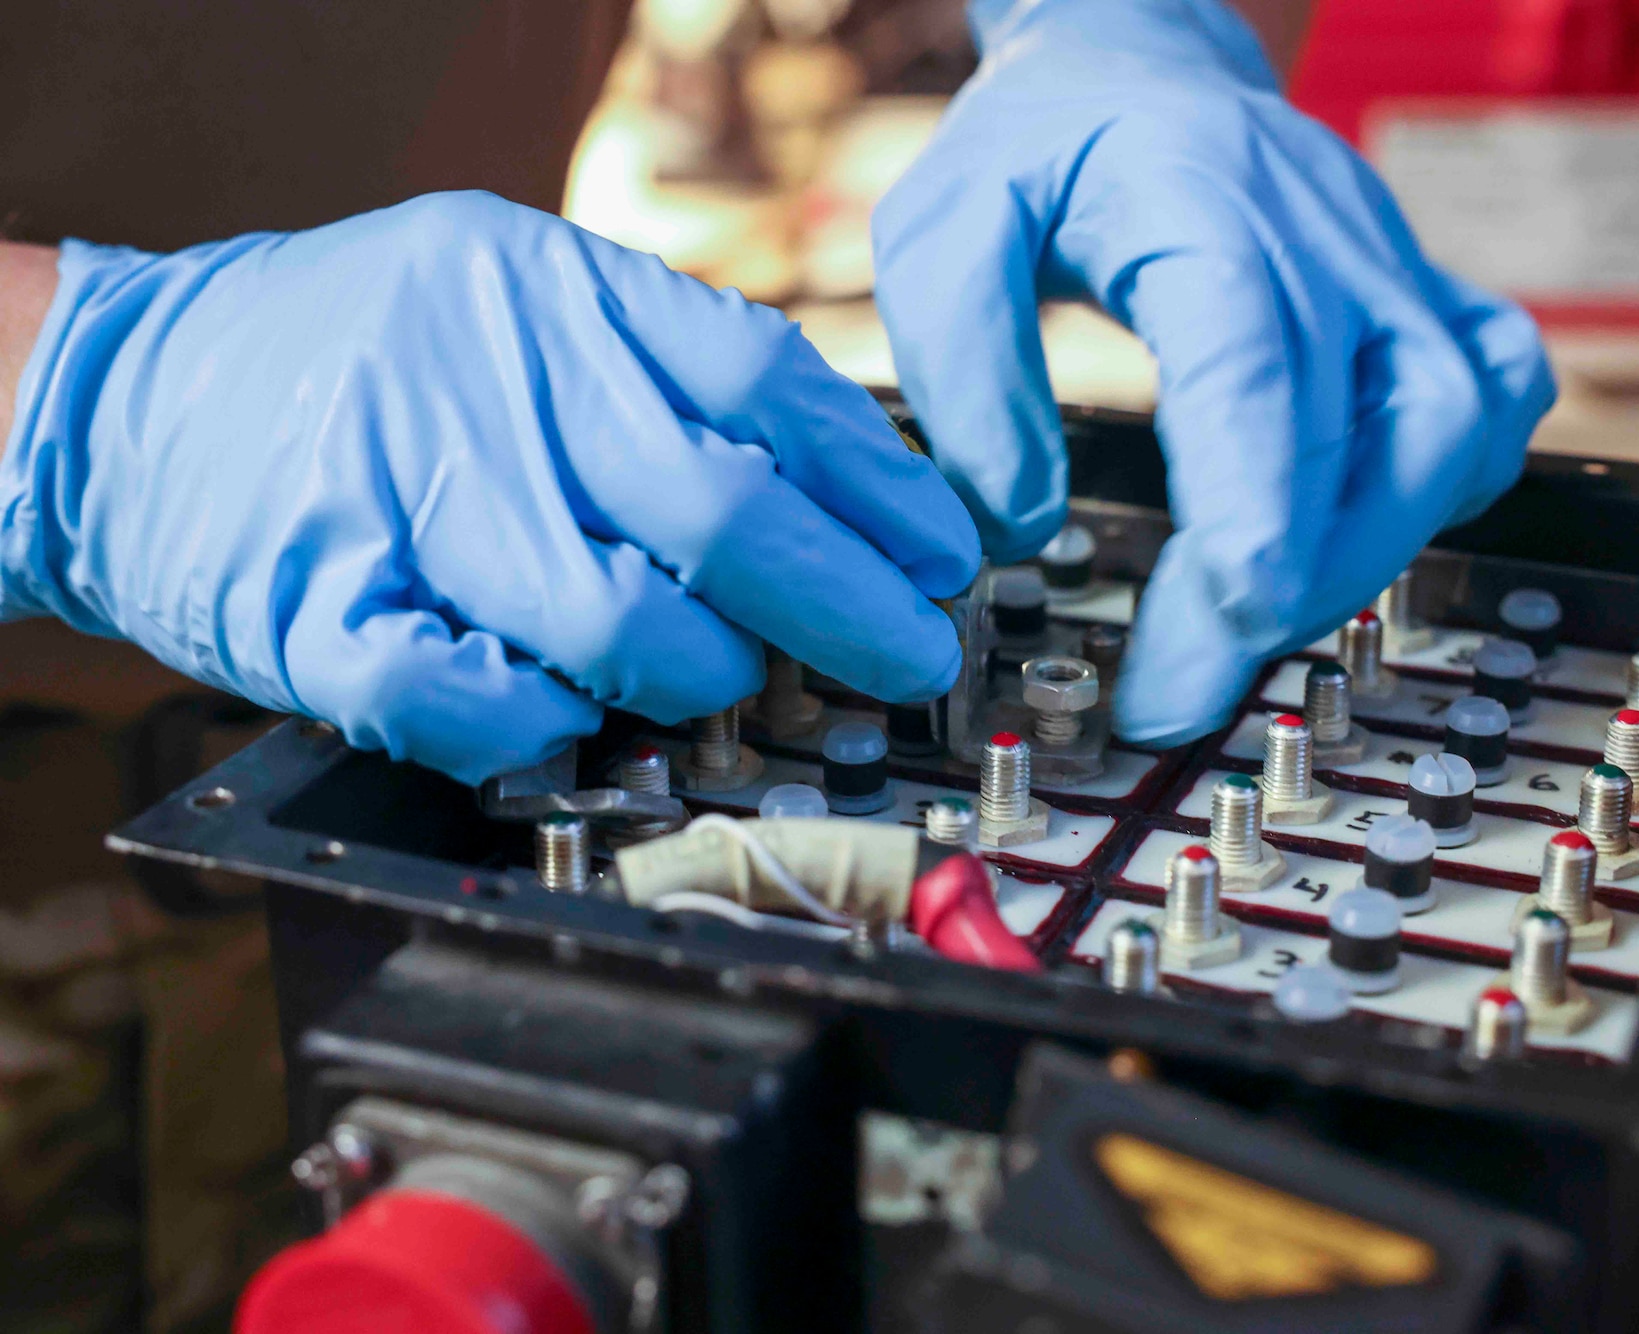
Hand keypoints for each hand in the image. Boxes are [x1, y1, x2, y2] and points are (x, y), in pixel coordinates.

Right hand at [1, 192, 978, 782]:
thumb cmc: (364, 362)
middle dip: (846, 608)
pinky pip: (476, 704)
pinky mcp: (318, 610)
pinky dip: (548, 731)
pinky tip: (572, 720)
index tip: (945, 557)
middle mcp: (484, 378)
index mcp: (547, 289)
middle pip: (721, 515)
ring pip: (617, 626)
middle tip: (907, 658)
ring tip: (719, 678)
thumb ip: (657, 378)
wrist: (120, 394)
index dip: (877, 488)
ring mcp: (396, 495)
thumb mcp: (514, 299)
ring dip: (699, 676)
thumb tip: (841, 496)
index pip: (762, 388)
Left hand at [873, 0, 1554, 745]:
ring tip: (1249, 627)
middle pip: (1380, 431)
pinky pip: (1494, 398)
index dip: (1249, 530)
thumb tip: (1018, 534)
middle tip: (1182, 687)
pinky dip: (1447, 489)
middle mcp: (1326, 233)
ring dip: (1366, 556)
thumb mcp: (942, 235)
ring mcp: (1393, 262)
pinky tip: (1356, 534)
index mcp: (1202, 203)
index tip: (1196, 656)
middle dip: (1291, 589)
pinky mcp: (1424, 294)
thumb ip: (963, 382)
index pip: (1260, 374)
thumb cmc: (1039, 153)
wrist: (1141, 63)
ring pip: (1454, 429)